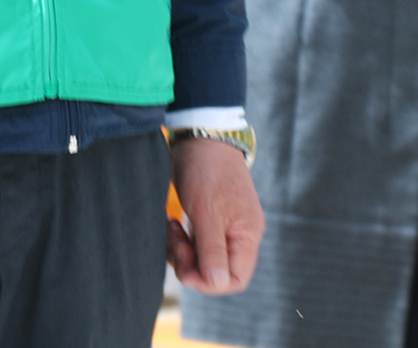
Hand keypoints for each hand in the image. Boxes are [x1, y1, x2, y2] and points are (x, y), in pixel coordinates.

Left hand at [167, 137, 264, 294]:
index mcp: (247, 235)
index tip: (186, 263)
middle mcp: (238, 234)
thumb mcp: (207, 211)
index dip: (209, 281)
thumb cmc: (207, 170)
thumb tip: (217, 283)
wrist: (200, 134)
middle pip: (216, 272)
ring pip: (202, 258)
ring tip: (170, 227)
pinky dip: (180, 240)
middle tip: (175, 241)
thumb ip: (213, 249)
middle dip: (191, 264)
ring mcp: (224, 226)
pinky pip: (195, 243)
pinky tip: (171, 222)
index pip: (235, 279)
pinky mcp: (208, 217)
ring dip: (182, 251)